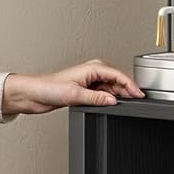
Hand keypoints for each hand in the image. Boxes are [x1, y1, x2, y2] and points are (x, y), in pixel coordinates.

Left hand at [2, 59, 143, 116]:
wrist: (33, 94)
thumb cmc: (48, 88)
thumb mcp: (76, 95)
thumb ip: (97, 98)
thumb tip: (113, 101)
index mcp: (93, 67)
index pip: (119, 75)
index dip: (131, 86)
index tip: (140, 95)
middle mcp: (93, 72)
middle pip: (118, 81)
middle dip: (128, 91)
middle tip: (138, 102)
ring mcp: (90, 82)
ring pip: (112, 88)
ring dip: (119, 96)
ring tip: (127, 105)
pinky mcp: (85, 90)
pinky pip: (104, 94)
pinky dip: (109, 100)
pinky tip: (111, 106)